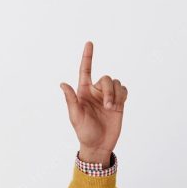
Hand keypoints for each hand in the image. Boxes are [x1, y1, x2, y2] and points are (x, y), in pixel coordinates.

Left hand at [59, 41, 126, 158]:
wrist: (99, 144)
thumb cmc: (84, 132)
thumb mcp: (75, 116)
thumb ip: (71, 99)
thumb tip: (62, 84)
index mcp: (83, 92)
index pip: (85, 71)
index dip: (87, 57)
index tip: (89, 43)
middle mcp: (95, 91)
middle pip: (106, 78)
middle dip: (109, 90)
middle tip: (107, 106)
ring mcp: (107, 96)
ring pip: (117, 83)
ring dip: (116, 95)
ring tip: (112, 109)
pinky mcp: (119, 102)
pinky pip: (124, 90)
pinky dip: (123, 96)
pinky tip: (118, 106)